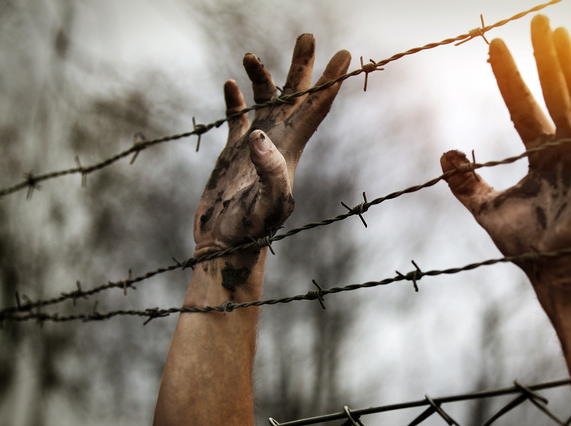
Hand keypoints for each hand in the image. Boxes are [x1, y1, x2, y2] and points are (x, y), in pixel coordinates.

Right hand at [194, 34, 350, 256]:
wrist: (226, 245)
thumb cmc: (250, 231)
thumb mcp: (265, 202)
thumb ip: (267, 170)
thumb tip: (259, 136)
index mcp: (292, 149)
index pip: (317, 108)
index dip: (331, 80)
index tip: (344, 54)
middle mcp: (278, 143)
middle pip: (296, 97)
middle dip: (303, 66)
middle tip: (308, 36)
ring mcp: (256, 147)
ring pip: (265, 102)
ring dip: (263, 78)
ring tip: (252, 56)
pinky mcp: (234, 154)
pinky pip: (237, 119)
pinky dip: (236, 101)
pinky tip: (231, 84)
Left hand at [441, 15, 570, 275]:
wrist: (555, 270)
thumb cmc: (527, 246)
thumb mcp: (487, 209)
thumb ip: (467, 183)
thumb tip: (444, 152)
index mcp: (541, 157)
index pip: (521, 107)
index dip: (508, 77)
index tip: (495, 46)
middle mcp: (565, 150)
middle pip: (551, 94)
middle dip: (543, 59)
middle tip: (537, 22)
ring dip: (568, 66)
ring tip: (557, 33)